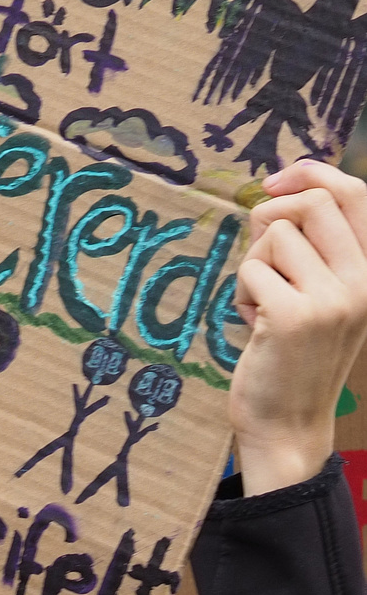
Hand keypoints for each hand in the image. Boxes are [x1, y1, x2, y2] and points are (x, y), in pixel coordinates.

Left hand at [231, 161, 366, 494]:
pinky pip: (250, 270)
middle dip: (268, 218)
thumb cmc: (293, 356)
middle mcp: (362, 280)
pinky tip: (253, 324)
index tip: (273, 180)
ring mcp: (332, 297)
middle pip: (308, 203)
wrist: (289, 423)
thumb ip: (313, 249)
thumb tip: (278, 192)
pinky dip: (241, 293)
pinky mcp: (293, 315)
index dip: (311, 172)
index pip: (355, 194)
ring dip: (253, 266)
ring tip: (262, 304)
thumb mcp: (319, 295)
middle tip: (259, 257)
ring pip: (273, 238)